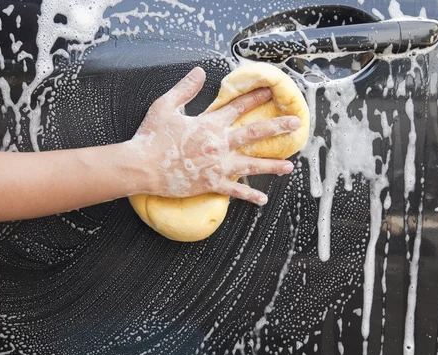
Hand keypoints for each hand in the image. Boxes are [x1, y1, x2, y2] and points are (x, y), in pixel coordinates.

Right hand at [127, 67, 299, 205]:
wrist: (142, 166)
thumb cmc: (151, 136)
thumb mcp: (165, 106)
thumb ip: (185, 88)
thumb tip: (200, 71)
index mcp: (209, 124)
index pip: (237, 107)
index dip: (255, 98)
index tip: (270, 93)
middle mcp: (219, 144)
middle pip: (254, 133)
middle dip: (277, 127)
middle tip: (295, 123)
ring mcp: (217, 165)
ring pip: (251, 165)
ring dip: (272, 165)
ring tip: (290, 166)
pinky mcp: (211, 183)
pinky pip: (235, 191)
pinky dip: (250, 196)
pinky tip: (263, 199)